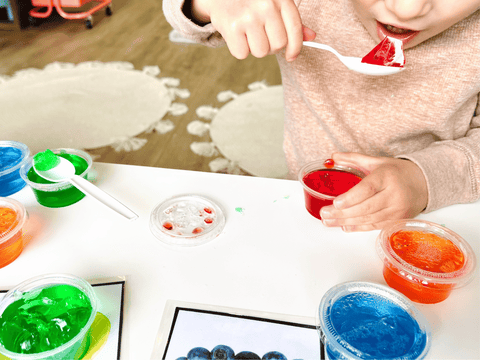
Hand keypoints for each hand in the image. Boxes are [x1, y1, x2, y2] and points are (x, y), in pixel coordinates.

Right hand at [190, 0, 315, 60]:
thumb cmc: (250, 2)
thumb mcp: (274, 4)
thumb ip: (291, 21)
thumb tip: (311, 37)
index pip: (295, 30)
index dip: (295, 48)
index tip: (291, 56)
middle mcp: (266, 5)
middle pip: (278, 45)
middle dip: (270, 46)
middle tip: (261, 37)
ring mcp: (249, 16)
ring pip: (261, 52)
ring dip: (254, 49)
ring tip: (248, 35)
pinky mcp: (233, 26)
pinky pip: (243, 54)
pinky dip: (239, 50)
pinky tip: (236, 36)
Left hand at [320, 153, 427, 231]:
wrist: (424, 184)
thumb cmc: (397, 172)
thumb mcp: (377, 162)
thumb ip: (354, 159)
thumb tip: (333, 156)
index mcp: (388, 177)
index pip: (368, 188)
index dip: (351, 198)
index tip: (336, 203)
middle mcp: (394, 194)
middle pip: (366, 207)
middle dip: (342, 213)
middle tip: (324, 214)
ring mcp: (396, 210)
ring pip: (368, 219)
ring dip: (346, 221)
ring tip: (328, 221)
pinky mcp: (396, 221)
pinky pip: (374, 226)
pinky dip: (358, 227)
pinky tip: (344, 226)